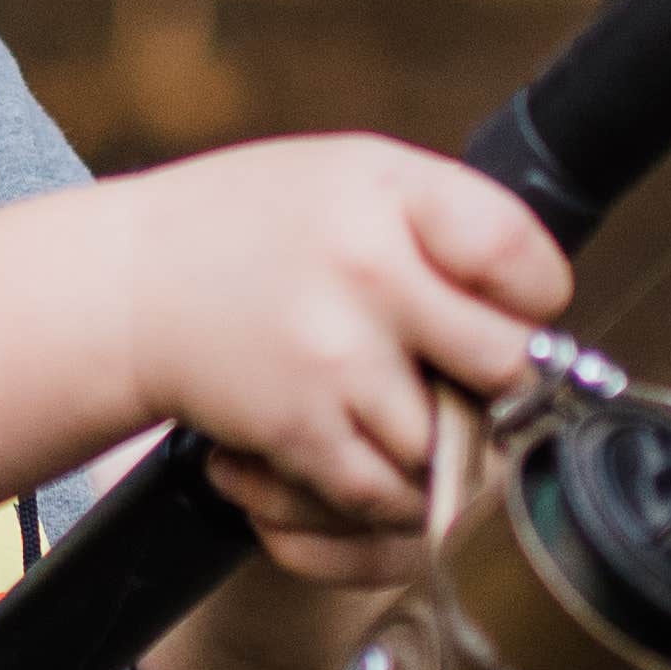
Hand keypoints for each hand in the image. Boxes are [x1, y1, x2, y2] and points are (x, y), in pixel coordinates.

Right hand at [119, 136, 569, 572]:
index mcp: (389, 191)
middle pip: (509, 366)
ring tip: (404, 414)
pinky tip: (361, 448)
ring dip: (441, 447)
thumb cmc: (254, 229)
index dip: (533, 299)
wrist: (127, 287)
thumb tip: (543, 312)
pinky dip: (385, 490)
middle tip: (474, 382)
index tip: (508, 310)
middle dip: (501, 386)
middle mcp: (368, 269)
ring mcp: (335, 355)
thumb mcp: (355, 177)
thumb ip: (448, 230)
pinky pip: (386, 492)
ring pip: (452, 444)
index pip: (522, 259)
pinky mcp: (300, 427)